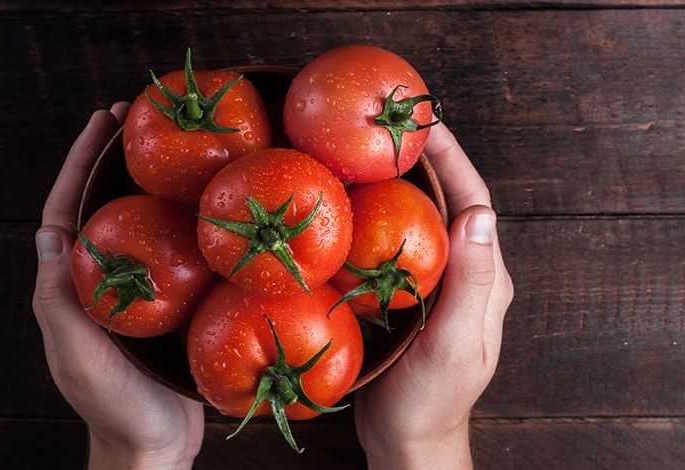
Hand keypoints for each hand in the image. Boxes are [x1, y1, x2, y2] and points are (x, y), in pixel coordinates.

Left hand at [32, 103, 203, 469]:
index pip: (66, 210)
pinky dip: (183, 220)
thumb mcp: (77, 353)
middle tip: (140, 116)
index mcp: (70, 285)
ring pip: (138, 223)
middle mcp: (99, 279)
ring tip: (175, 145)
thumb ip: (58, 299)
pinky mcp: (168, 302)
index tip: (101, 122)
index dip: (80, 163)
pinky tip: (208, 203)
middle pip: (103, 205)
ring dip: (150, 182)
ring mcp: (134, 289)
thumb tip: (48, 233)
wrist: (155, 444)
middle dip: (115, 159)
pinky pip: (171, 250)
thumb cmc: (114, 405)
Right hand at [354, 122, 513, 468]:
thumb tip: (480, 215)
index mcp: (484, 279)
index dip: (452, 159)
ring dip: (400, 183)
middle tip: (389, 125)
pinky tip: (352, 205)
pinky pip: (396, 243)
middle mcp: (464, 273)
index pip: (473, 203)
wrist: (407, 437)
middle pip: (448, 202)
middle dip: (425, 160)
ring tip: (367, 151)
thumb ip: (470, 284)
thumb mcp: (453, 344)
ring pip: (421, 219)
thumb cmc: (430, 399)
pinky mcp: (406, 294)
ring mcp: (435, 283)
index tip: (426, 122)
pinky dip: (379, 216)